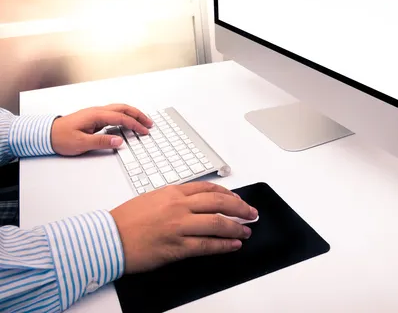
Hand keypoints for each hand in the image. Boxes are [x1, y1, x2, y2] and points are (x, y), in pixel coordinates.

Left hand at [51, 104, 153, 155]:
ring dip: (132, 114)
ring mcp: (95, 113)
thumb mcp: (81, 143)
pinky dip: (125, 116)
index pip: (121, 118)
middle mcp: (97, 111)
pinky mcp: (94, 118)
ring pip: (119, 109)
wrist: (45, 134)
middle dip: (138, 115)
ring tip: (142, 122)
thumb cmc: (60, 138)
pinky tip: (127, 123)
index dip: (135, 124)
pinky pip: (114, 114)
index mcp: (96, 115)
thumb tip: (119, 141)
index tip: (144, 131)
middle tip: (149, 123)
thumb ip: (101, 141)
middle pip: (123, 108)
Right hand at [110, 182, 257, 273]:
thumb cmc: (125, 219)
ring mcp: (179, 226)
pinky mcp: (177, 246)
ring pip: (217, 223)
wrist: (107, 238)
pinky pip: (207, 245)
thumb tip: (195, 203)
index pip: (209, 189)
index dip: (229, 194)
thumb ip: (175, 198)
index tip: (238, 199)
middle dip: (240, 208)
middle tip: (251, 213)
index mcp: (173, 192)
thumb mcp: (152, 198)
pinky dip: (224, 245)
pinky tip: (233, 245)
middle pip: (219, 203)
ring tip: (246, 231)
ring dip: (236, 227)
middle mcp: (179, 206)